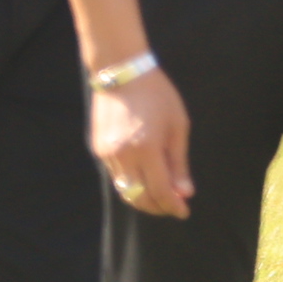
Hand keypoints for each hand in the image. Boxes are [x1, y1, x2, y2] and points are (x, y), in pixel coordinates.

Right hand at [92, 62, 193, 218]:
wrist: (120, 70)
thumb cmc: (156, 94)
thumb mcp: (178, 125)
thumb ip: (179, 162)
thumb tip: (185, 192)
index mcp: (146, 149)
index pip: (160, 191)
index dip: (173, 206)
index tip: (184, 211)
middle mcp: (122, 155)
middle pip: (139, 197)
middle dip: (157, 207)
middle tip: (172, 207)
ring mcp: (106, 152)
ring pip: (124, 189)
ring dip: (143, 197)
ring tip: (159, 194)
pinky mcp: (97, 147)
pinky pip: (115, 175)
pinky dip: (131, 181)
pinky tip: (143, 175)